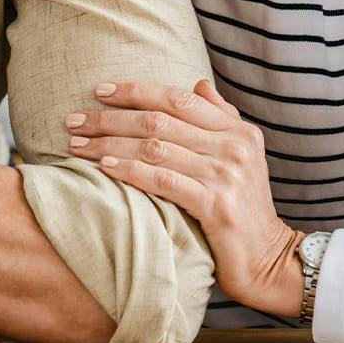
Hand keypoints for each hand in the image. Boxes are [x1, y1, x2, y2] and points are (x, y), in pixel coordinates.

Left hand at [66, 79, 304, 317]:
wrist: (268, 258)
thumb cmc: (245, 207)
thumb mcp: (242, 155)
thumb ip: (221, 117)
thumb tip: (198, 83)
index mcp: (237, 129)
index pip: (178, 98)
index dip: (136, 90)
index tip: (100, 90)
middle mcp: (233, 146)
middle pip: (160, 120)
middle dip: (111, 117)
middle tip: (75, 120)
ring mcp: (226, 174)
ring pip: (155, 147)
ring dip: (110, 143)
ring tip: (78, 145)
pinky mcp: (216, 205)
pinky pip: (162, 180)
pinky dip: (130, 170)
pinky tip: (104, 167)